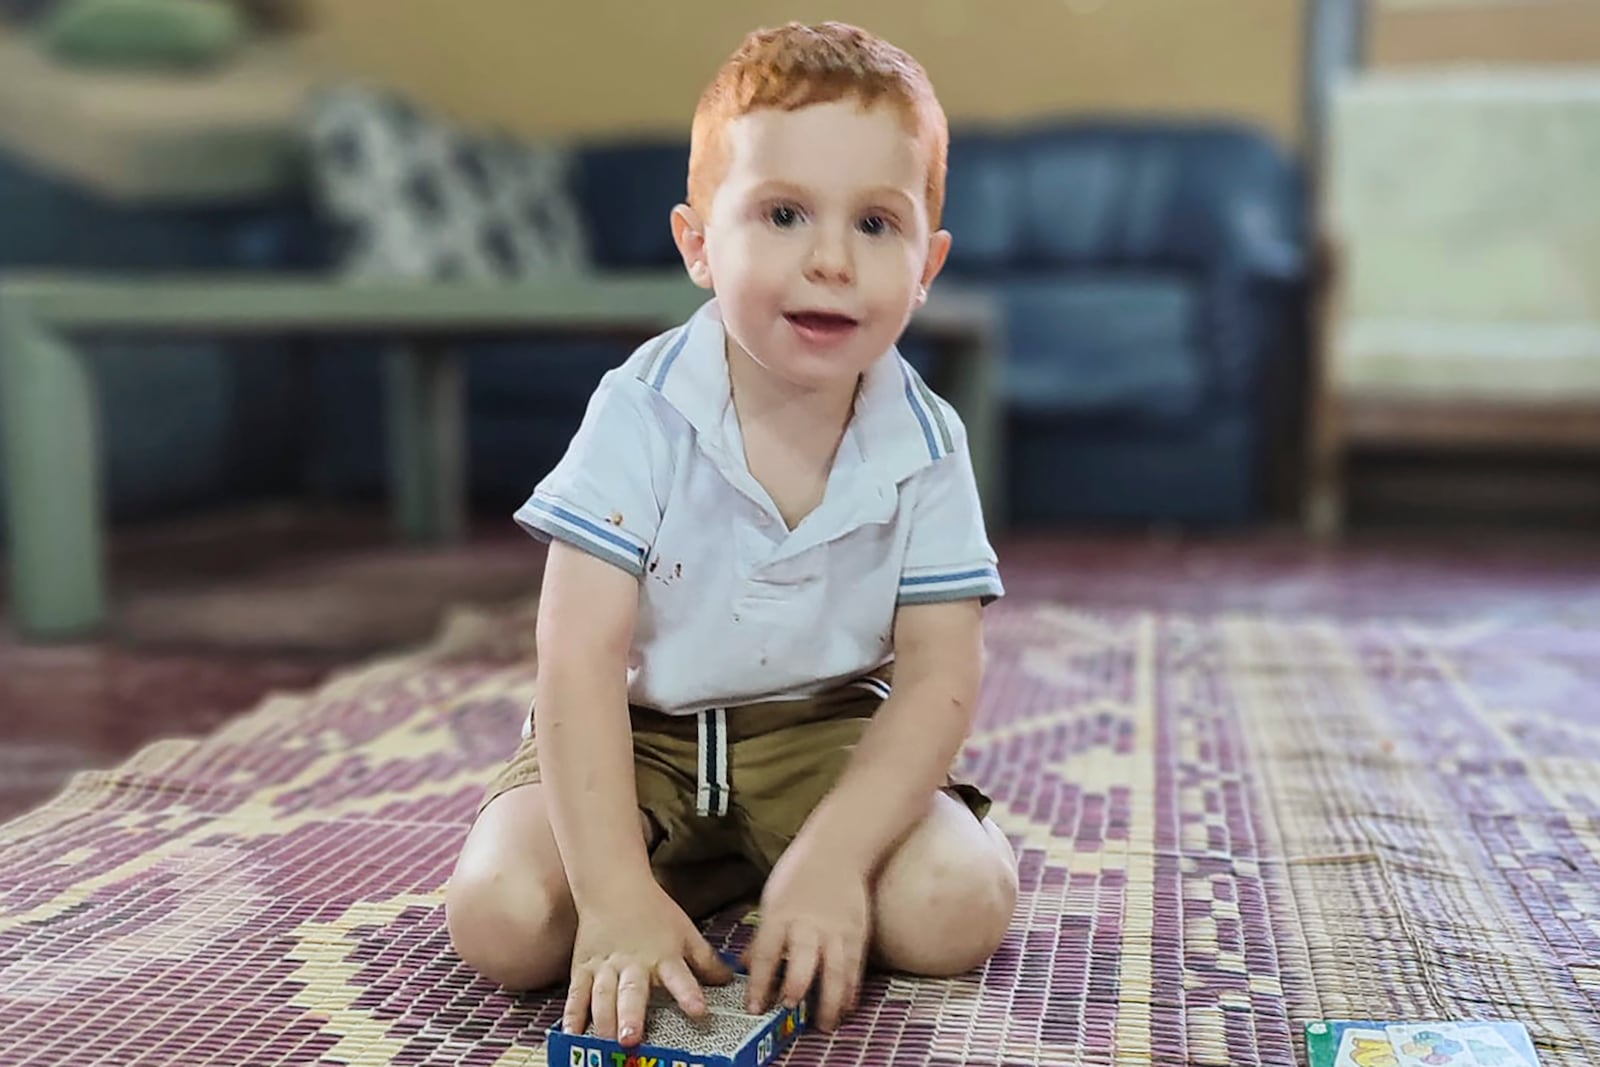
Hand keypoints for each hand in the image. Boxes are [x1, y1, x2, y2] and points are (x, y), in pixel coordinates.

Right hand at [565, 882, 732, 1046]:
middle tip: (632, 1038)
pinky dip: (573, 1013)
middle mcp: (634, 964)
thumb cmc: (654, 912)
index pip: (680, 977)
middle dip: (631, 1015)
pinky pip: (577, 992)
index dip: (689, 994)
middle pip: (632, 990)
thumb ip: (706, 960)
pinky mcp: (583, 967)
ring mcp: (605, 966)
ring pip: (603, 994)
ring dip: (604, 1018)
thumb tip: (729, 981)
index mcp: (664, 957)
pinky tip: (571, 1032)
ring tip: (606, 1041)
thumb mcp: (686, 932)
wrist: (614, 886)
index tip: (699, 1011)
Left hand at [743, 835, 869, 1032]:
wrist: (838, 850)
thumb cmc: (799, 874)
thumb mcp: (771, 901)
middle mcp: (808, 925)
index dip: (758, 984)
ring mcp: (836, 930)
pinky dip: (851, 990)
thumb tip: (746, 966)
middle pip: (802, 964)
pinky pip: (855, 967)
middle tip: (790, 1010)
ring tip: (824, 1023)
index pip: (765, 955)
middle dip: (795, 989)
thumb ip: (762, 936)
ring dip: (829, 1001)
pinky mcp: (858, 932)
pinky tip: (846, 1006)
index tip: (754, 1008)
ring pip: (834, 971)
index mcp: (780, 917)